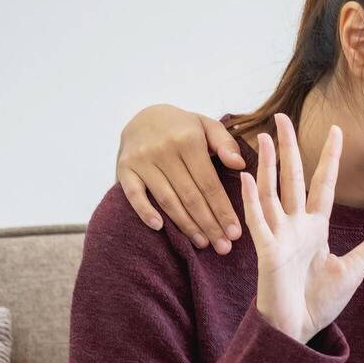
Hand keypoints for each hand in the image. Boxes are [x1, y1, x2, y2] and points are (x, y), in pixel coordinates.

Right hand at [117, 105, 246, 253]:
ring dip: (186, 225)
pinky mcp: (123, 168)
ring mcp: (141, 160)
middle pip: (190, 196)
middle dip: (209, 225)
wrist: (144, 115)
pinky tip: (159, 227)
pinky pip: (133, 194)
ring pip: (167, 200)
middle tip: (223, 247)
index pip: (209, 183)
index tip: (235, 232)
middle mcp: (163, 150)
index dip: (223, 210)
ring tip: (203, 244)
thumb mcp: (207, 126)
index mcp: (188, 140)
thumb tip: (240, 165)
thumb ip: (226, 144)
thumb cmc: (183, 128)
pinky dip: (144, 211)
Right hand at [242, 113, 363, 342]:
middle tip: (282, 116)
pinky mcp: (266, 251)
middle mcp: (295, 226)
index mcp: (315, 228)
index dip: (329, 158)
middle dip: (288, 148)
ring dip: (268, 165)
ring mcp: (278, 236)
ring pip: (270, 192)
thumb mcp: (351, 272)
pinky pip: (257, 220)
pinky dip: (251, 200)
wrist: (299, 329)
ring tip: (266, 137)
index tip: (337, 130)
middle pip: (291, 179)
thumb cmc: (319, 302)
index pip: (322, 185)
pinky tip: (247, 177)